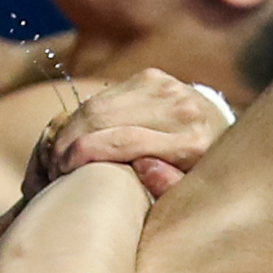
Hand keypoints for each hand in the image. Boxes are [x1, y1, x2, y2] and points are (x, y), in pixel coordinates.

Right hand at [23, 69, 229, 199]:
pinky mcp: (152, 76)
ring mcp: (166, 87)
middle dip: (66, 143)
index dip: (81, 157)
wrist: (222, 136)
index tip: (59, 177)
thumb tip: (143, 167)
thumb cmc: (197, 179)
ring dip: (67, 130)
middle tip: (49, 170)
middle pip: (101, 119)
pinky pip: (103, 97)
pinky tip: (71, 138)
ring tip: (55, 156)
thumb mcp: (187, 196)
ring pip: (96, 104)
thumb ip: (167, 187)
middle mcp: (181, 108)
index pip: (121, 142)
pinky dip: (80, 117)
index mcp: (192, 143)